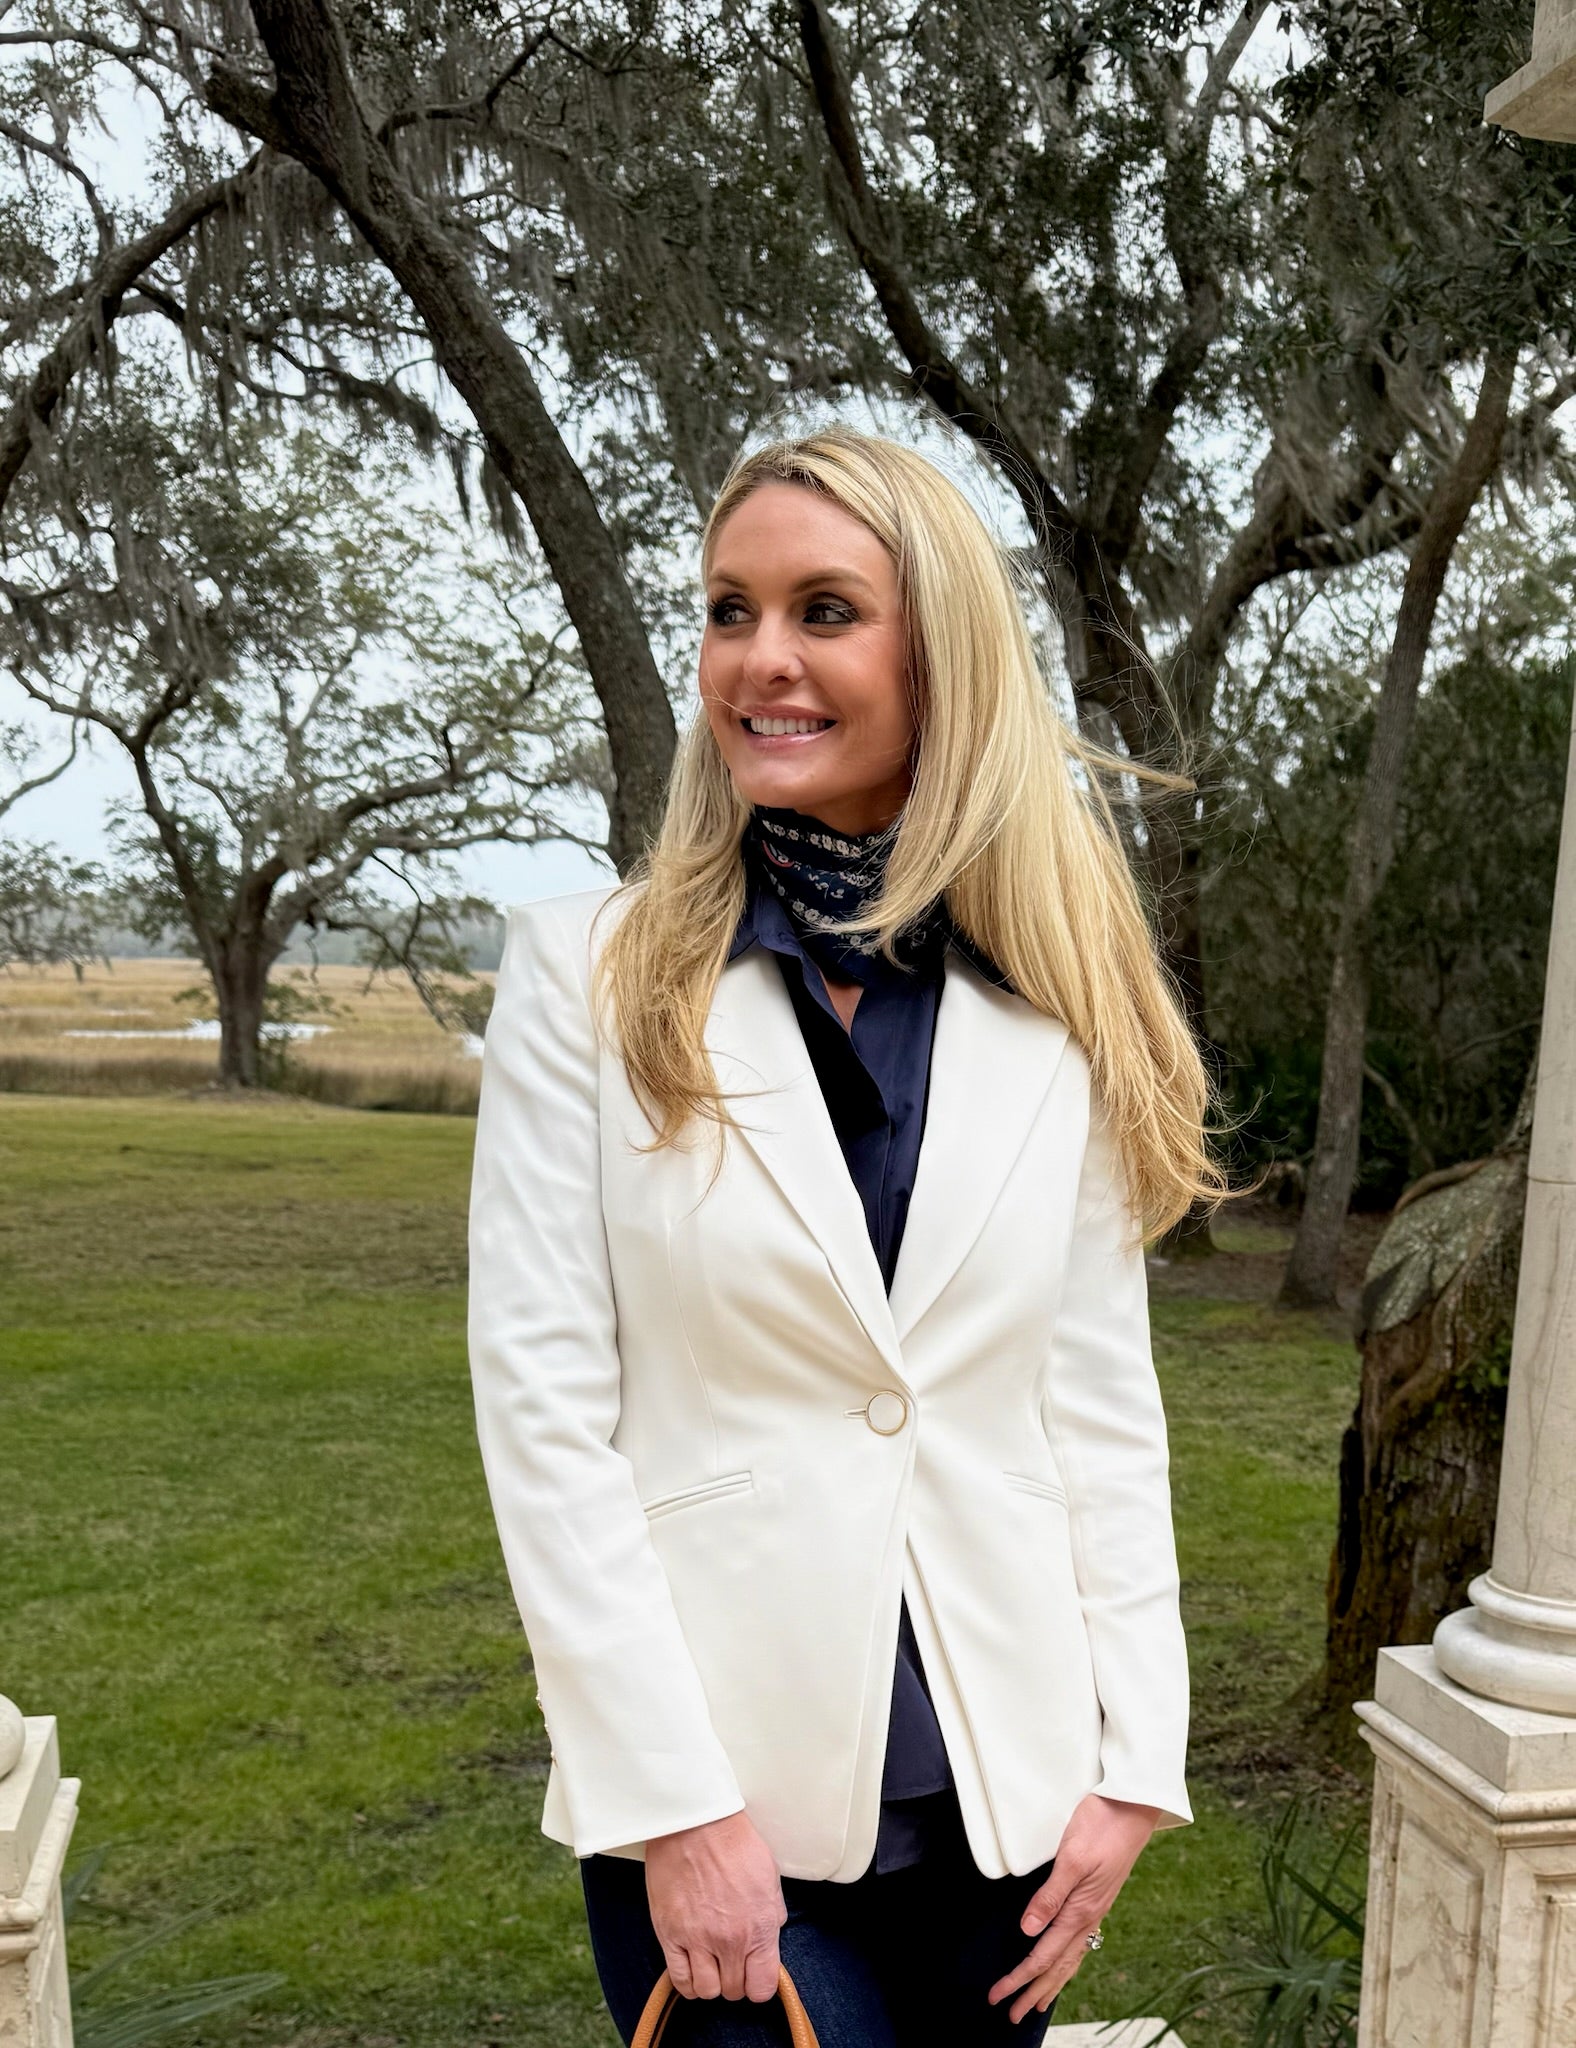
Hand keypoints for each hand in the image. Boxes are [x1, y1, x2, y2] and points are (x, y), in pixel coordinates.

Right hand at [645, 1808, 786, 2003]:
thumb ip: (771, 1915)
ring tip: (710, 1961)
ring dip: (710, 1981)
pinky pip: (679, 1980)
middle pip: (733, 1991)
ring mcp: (697, 1940)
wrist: (696, 1822)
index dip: (758, 1984)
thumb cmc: (734, 1843)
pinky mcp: (669, 1934)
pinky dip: (687, 1981)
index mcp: (759, 1927)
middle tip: (730, 1960)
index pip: (762, 1988)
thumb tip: (769, 1935)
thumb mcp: (769, 1877)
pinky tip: (691, 1966)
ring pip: (706, 1991)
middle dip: (734, 1979)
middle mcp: (730, 1941)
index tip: (753, 1972)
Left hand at [987, 1794, 1160, 2024]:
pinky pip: (1079, 1943)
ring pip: (1070, 1958)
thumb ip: (1050, 1895)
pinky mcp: (1097, 1899)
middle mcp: (1089, 1916)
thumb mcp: (1072, 1857)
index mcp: (1080, 1910)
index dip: (1019, 1978)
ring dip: (1050, 1982)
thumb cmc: (1102, 1826)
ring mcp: (1095, 1909)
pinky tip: (1063, 1965)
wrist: (1133, 1807)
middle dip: (1033, 1991)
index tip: (998, 1995)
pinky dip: (1067, 1962)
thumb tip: (1028, 1930)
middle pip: (1057, 1965)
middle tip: (1011, 2013)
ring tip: (1036, 2003)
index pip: (1043, 1954)